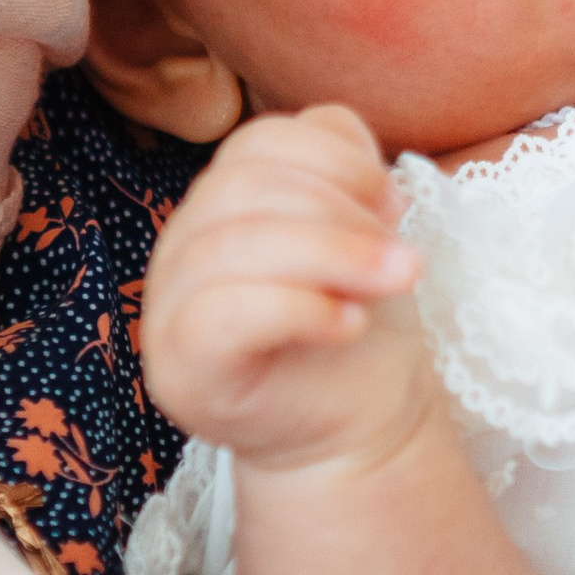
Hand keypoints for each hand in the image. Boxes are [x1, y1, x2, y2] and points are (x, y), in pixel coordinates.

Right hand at [139, 106, 430, 476]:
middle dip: (340, 210)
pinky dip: (298, 307)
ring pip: (231, 244)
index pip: (258, 142)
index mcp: (223, 202)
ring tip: (396, 280)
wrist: (354, 432)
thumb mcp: (360, 232)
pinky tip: (349, 323)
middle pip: (243, 186)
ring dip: (334, 253)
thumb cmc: (353, 325)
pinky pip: (222, 314)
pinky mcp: (180, 368)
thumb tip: (351, 162)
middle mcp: (183, 246)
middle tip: (404, 256)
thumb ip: (341, 176)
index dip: (336, 160)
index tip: (394, 204)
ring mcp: (169, 308)